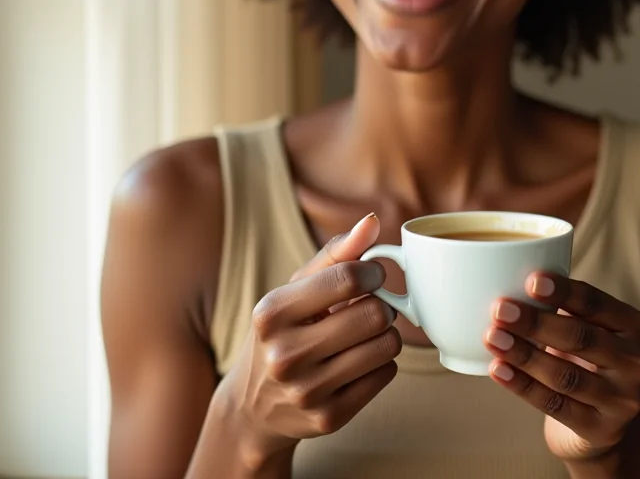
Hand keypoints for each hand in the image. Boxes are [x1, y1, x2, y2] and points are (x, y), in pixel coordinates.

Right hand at [219, 214, 402, 464]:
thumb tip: (373, 222)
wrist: (252, 407)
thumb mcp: (294, 291)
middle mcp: (284, 354)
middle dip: (380, 306)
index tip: (372, 275)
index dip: (373, 272)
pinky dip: (381, 364)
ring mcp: (307, 391)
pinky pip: (387, 376)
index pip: (348, 278)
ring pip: (387, 346)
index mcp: (272, 313)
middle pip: (374, 314)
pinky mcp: (328, 418)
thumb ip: (336, 254)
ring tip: (363, 336)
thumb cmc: (281, 334)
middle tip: (368, 309)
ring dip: (385, 336)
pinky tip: (358, 363)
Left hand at [484, 273, 639, 462]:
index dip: (564, 291)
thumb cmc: (581, 363)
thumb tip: (507, 281)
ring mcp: (623, 400)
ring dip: (524, 354)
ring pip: (566, 375)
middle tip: (499, 309)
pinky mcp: (602, 430)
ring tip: (492, 338)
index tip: (531, 280)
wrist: (598, 426)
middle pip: (581, 338)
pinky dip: (523, 385)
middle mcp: (636, 361)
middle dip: (536, 323)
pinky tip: (498, 369)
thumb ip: (560, 310)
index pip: (596, 304)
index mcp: (631, 325)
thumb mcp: (583, 332)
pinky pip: (555, 404)